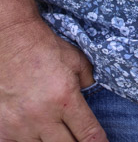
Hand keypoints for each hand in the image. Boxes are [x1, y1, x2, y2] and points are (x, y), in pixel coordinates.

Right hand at [0, 16, 107, 141]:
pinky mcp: (4, 128)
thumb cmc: (44, 49)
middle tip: (79, 138)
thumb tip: (91, 94)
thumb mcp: (75, 59)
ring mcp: (21, 125)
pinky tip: (35, 134)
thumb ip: (87, 80)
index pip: (87, 133)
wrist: (11, 42)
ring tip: (57, 132)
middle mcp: (43, 116)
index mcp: (65, 98)